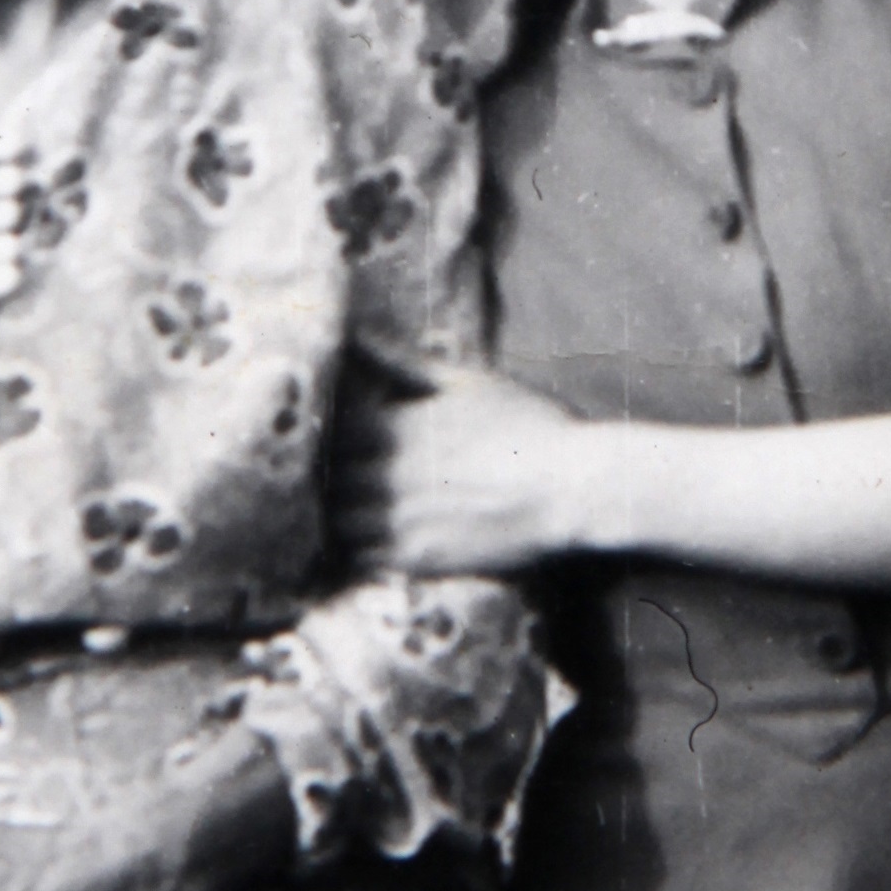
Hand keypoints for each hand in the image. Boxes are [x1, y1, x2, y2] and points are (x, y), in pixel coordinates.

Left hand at [333, 363, 595, 574]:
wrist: (572, 490)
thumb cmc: (527, 428)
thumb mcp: (468, 382)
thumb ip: (404, 361)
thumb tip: (357, 332)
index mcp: (398, 427)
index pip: (326, 429)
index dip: (319, 431)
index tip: (321, 428)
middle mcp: (390, 475)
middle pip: (324, 478)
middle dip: (320, 473)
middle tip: (318, 470)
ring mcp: (402, 520)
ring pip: (334, 520)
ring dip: (330, 511)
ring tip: (338, 504)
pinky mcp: (418, 558)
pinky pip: (359, 557)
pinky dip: (350, 547)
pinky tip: (359, 536)